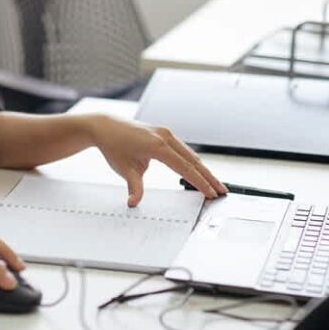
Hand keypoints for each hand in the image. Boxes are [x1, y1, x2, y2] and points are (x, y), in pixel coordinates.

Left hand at [87, 114, 226, 205]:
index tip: (211, 194)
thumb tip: (134, 203)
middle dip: (209, 177)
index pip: (185, 169)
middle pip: (194, 161)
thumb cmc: (114, 145)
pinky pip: (183, 150)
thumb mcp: (124, 169)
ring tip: (215, 184)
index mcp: (158, 146)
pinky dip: (193, 161)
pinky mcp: (164, 134)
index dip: (200, 183)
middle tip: (222, 191)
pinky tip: (199, 171)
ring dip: (203, 170)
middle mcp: (166, 137)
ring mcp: (166, 134)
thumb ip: (134, 187)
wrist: (105, 126)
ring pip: (191, 154)